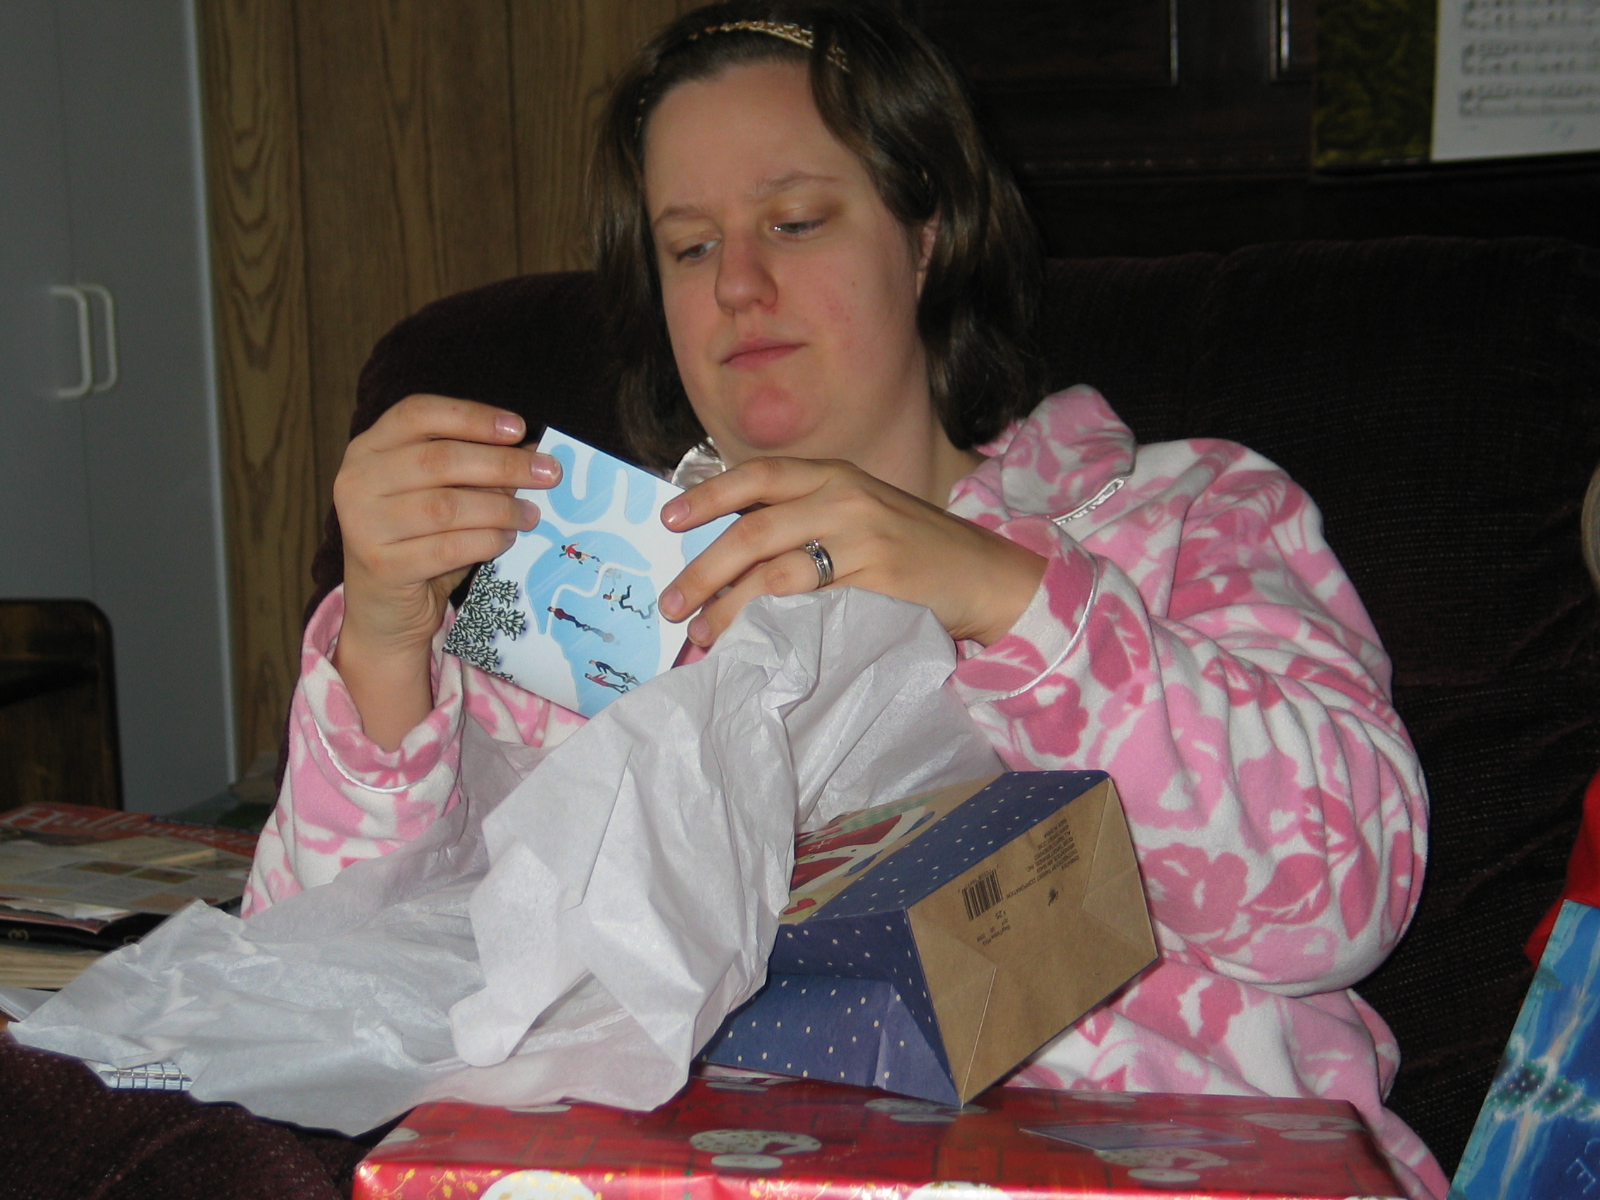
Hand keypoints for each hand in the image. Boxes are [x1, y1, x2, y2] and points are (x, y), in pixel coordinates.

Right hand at [331, 394, 561, 746]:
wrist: (384, 611)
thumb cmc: (418, 542)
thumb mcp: (444, 497)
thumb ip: (478, 471)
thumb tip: (534, 452)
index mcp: (368, 449)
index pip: (417, 413)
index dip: (471, 416)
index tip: (519, 428)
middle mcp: (356, 480)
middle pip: (438, 459)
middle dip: (502, 464)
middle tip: (549, 474)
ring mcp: (363, 524)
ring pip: (446, 506)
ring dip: (500, 508)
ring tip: (530, 514)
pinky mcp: (382, 566)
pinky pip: (448, 547)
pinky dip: (486, 540)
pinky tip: (507, 540)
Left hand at [658, 457, 1044, 647]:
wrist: (987, 576)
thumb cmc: (915, 549)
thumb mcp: (861, 512)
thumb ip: (806, 517)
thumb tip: (731, 552)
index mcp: (836, 475)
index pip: (759, 475)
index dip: (708, 495)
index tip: (668, 521)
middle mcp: (846, 499)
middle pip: (754, 531)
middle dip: (704, 571)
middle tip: (672, 604)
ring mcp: (864, 540)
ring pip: (775, 574)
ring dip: (730, 609)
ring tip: (704, 635)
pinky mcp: (879, 583)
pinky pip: (811, 606)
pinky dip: (774, 626)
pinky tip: (754, 642)